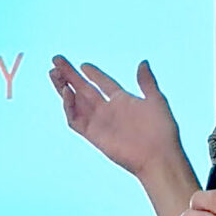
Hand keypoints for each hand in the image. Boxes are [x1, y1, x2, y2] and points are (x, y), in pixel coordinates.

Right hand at [50, 56, 186, 182]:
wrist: (158, 156)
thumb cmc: (161, 130)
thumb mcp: (156, 99)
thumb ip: (146, 82)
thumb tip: (143, 62)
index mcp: (123, 100)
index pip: (103, 83)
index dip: (93, 74)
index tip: (83, 65)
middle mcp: (108, 110)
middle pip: (84, 89)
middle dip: (70, 75)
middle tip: (56, 59)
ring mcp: (99, 122)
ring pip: (75, 102)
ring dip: (63, 87)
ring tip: (53, 72)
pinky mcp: (92, 134)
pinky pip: (75, 119)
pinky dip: (68, 106)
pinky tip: (67, 91)